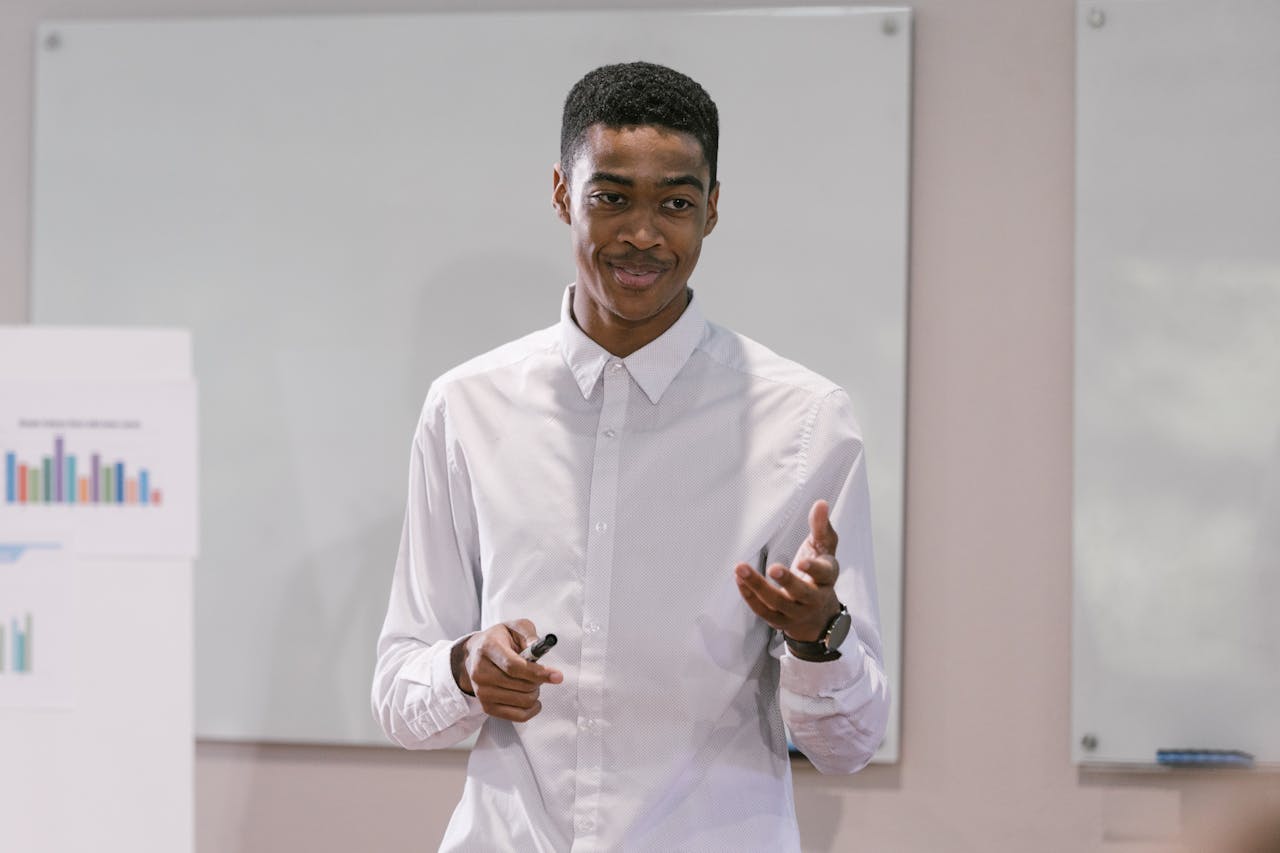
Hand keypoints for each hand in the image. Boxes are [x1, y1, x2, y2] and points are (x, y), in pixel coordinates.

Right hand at [451, 619, 562, 721]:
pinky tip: (532, 700)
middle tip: (538, 673)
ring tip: (531, 683)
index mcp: (488, 648)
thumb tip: (539, 648)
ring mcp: (482, 691)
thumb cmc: (500, 640)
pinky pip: (517, 716)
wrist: (476, 654)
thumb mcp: (515, 628)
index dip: (537, 673)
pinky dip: (531, 710)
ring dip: (535, 693)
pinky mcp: (486, 706)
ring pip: (522, 701)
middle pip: (520, 686)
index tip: (557, 676)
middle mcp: (481, 671)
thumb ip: (529, 634)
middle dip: (538, 681)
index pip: (513, 666)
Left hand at [734, 500, 840, 643]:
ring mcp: (795, 612)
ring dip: (758, 586)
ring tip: (741, 568)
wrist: (816, 614)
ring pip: (777, 602)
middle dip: (787, 581)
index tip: (802, 562)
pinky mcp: (778, 620)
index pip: (824, 574)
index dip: (814, 569)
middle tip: (773, 568)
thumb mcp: (823, 550)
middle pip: (801, 593)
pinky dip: (750, 596)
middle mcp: (813, 599)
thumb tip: (821, 503)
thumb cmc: (818, 574)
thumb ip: (821, 528)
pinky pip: (762, 610)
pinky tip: (739, 580)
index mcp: (827, 579)